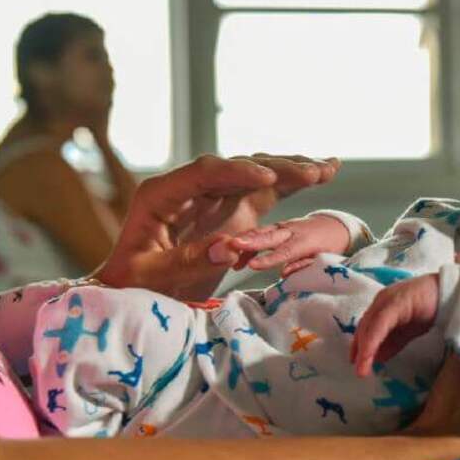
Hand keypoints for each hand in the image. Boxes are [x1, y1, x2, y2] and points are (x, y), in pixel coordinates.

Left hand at [93, 154, 338, 300]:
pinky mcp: (230, 212)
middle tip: (314, 171)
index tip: (269, 178)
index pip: (203, 172)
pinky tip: (320, 175)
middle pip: (236, 168)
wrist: (131, 292)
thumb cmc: (132, 285)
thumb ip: (187, 260)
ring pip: (255, 175)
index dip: (238, 172)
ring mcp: (212, 198)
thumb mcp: (151, 276)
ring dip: (290, 170)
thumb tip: (231, 248)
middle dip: (276, 167)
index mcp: (161, 194)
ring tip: (327, 168)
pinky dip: (290, 185)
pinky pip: (263, 193)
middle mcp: (190, 188)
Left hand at [350, 273, 439, 376]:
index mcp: (382, 306)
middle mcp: (380, 301)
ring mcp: (386, 300)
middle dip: (359, 350)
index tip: (356, 363)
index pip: (366, 327)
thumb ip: (392, 343)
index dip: (359, 346)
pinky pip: (380, 324)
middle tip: (359, 371)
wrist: (450, 294)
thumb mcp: (407, 331)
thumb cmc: (430, 309)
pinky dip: (373, 341)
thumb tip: (378, 358)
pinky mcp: (395, 303)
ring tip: (363, 369)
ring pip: (369, 326)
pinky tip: (370, 355)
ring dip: (364, 349)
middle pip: (364, 327)